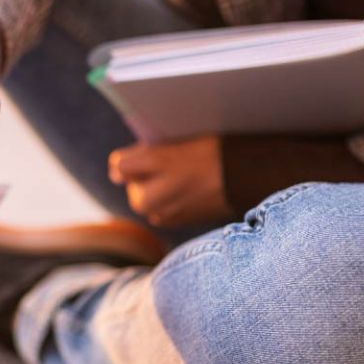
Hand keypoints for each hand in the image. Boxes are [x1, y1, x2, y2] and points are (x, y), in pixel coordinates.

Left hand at [108, 135, 230, 226]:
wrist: (244, 178)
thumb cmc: (214, 151)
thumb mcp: (177, 142)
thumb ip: (148, 152)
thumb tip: (126, 162)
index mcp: (150, 164)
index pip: (118, 164)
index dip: (129, 158)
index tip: (139, 155)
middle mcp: (150, 192)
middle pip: (130, 184)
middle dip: (141, 176)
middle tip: (164, 167)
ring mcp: (160, 211)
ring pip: (143, 200)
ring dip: (152, 191)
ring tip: (177, 180)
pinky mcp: (171, 222)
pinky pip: (158, 211)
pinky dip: (165, 203)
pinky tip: (184, 192)